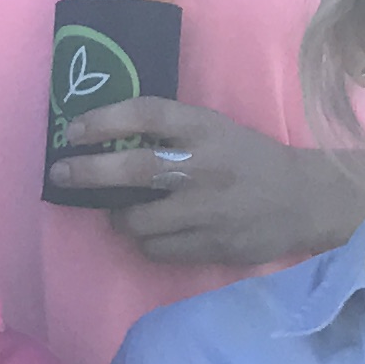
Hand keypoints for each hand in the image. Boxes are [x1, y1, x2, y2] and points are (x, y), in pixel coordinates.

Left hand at [47, 99, 364, 266]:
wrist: (303, 200)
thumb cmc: (249, 159)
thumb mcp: (216, 130)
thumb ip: (172, 132)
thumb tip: (107, 140)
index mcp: (206, 129)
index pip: (146, 113)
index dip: (103, 120)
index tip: (74, 130)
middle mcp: (204, 167)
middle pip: (133, 170)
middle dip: (88, 172)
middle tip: (61, 173)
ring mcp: (208, 210)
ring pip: (138, 221)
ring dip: (119, 218)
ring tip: (121, 214)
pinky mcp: (211, 245)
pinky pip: (157, 249)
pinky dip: (146, 243)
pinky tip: (152, 234)